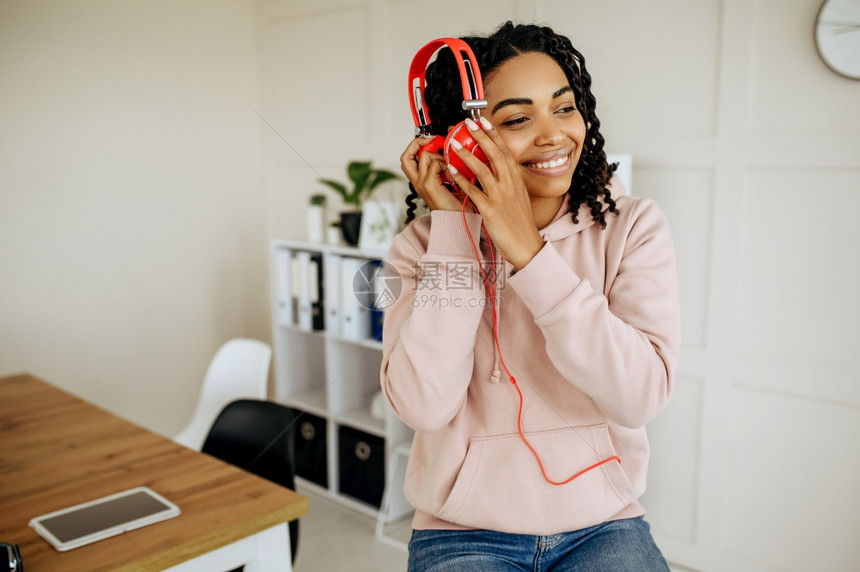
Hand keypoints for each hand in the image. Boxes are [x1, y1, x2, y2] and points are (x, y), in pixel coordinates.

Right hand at [400, 136, 464, 212]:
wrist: (457, 219)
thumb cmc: (456, 203)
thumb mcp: (447, 179)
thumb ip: (443, 165)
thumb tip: (447, 146)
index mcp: (419, 180)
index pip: (408, 157)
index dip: (416, 145)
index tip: (430, 139)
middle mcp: (417, 181)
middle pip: (406, 155)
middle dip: (418, 142)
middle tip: (433, 141)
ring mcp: (421, 183)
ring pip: (425, 155)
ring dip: (440, 156)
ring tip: (449, 168)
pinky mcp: (429, 184)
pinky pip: (435, 163)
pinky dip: (446, 165)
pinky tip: (452, 175)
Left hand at [446, 118, 543, 270]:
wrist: (526, 245)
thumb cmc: (520, 223)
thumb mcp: (519, 196)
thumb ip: (509, 181)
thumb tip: (500, 169)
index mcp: (516, 180)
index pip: (505, 151)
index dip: (494, 135)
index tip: (485, 122)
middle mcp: (509, 185)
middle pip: (495, 154)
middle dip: (481, 137)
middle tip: (468, 124)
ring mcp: (500, 197)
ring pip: (482, 170)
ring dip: (467, 155)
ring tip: (454, 144)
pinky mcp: (490, 210)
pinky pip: (473, 191)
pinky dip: (461, 179)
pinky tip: (451, 171)